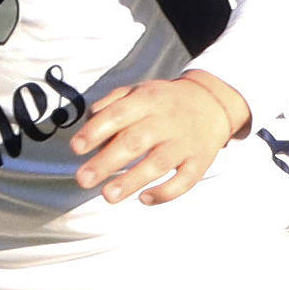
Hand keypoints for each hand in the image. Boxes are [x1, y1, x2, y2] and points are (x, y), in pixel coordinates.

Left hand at [69, 71, 247, 206]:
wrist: (212, 102)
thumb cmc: (164, 102)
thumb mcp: (138, 91)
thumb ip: (111, 104)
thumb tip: (88, 125)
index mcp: (148, 99)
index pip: (119, 114)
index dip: (96, 131)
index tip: (76, 148)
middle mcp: (167, 121)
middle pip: (135, 141)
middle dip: (107, 162)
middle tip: (83, 179)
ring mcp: (185, 142)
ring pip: (158, 163)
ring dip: (132, 180)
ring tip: (108, 196)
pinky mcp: (200, 162)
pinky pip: (185, 180)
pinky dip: (166, 192)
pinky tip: (144, 199)